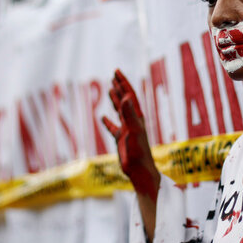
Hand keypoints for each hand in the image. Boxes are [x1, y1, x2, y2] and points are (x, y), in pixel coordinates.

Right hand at [101, 69, 159, 201]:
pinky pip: (113, 127)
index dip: (123, 82)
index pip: (130, 95)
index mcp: (137, 116)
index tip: (116, 71)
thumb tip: (126, 97)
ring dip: (115, 100)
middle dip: (120, 86)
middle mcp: (132, 120)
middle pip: (125, 99)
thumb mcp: (134, 131)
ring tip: (110, 89)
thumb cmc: (139, 151)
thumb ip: (129, 114)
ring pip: (120, 111)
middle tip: (114, 74)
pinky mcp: (121, 139)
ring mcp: (127, 129)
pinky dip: (108, 121)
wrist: (140, 170)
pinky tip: (103, 117)